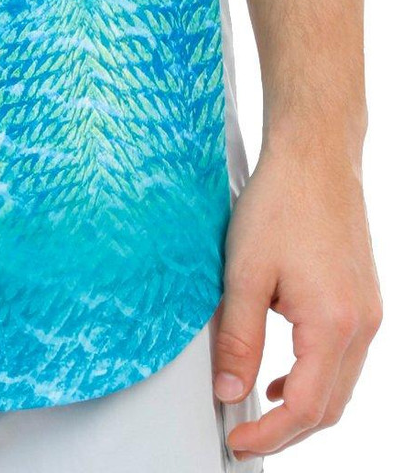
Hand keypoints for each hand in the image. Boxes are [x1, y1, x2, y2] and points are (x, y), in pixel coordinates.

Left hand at [214, 139, 381, 458]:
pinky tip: (284, 373)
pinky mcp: (365, 300)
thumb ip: (237, 337)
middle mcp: (362, 325)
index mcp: (334, 323)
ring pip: (341, 386)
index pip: (306, 408)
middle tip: (246, 436)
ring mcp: (369, 313)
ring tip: (259, 410)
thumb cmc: (281, 201)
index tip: (238, 441)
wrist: (316, 156)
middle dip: (288, 431)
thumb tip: (228, 389)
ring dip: (303, 407)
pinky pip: (345, 358)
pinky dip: (316, 377)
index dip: (269, 434)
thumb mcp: (244, 272)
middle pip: (330, 407)